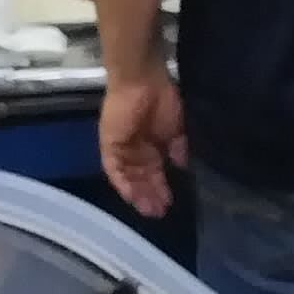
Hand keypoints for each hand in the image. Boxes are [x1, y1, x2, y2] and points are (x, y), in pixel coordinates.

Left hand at [100, 69, 185, 218]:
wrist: (143, 81)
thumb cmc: (164, 100)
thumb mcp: (178, 129)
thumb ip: (179, 148)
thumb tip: (182, 165)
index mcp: (152, 144)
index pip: (155, 172)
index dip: (162, 188)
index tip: (171, 203)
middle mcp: (136, 149)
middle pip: (142, 178)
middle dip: (151, 196)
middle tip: (160, 213)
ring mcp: (122, 147)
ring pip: (129, 177)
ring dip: (138, 194)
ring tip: (150, 210)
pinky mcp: (110, 144)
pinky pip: (114, 169)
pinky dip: (123, 183)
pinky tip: (133, 197)